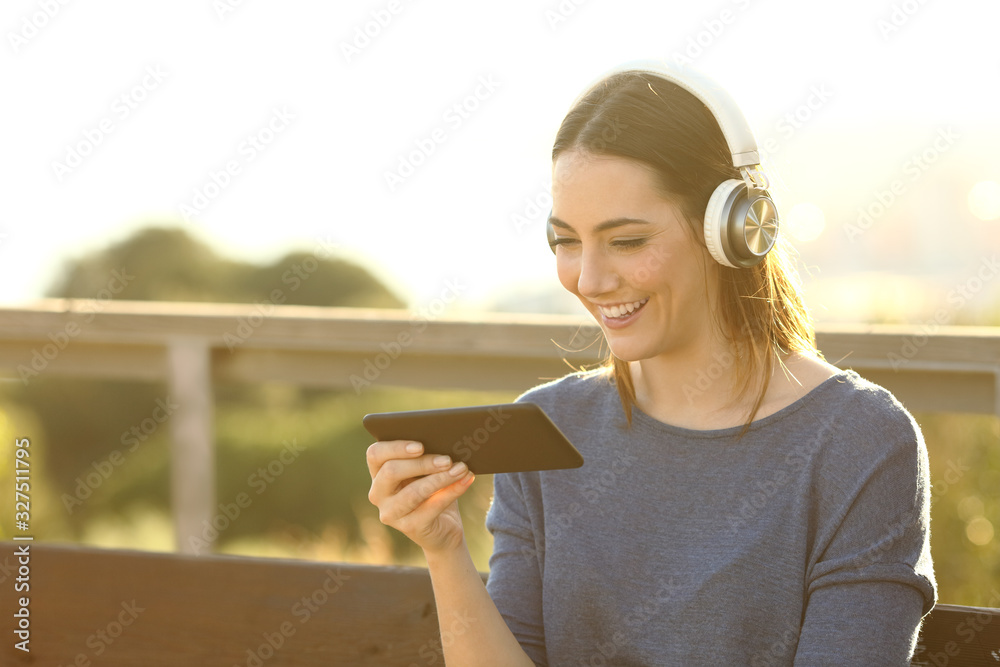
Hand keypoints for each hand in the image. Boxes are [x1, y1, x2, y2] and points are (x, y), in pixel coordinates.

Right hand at [366, 440, 476, 554]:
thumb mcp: (427, 471)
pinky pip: (431, 507)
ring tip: (461, 468)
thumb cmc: (433, 490)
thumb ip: (428, 456)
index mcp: (378, 473)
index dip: (395, 448)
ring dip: (440, 478)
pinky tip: (466, 480)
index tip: (420, 446)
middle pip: (391, 471)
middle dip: (422, 463)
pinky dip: (452, 491)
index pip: (375, 454)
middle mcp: (378, 494)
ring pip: (413, 492)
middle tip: (447, 459)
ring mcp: (391, 513)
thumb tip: (446, 439)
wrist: (444, 528)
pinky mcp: (410, 528)